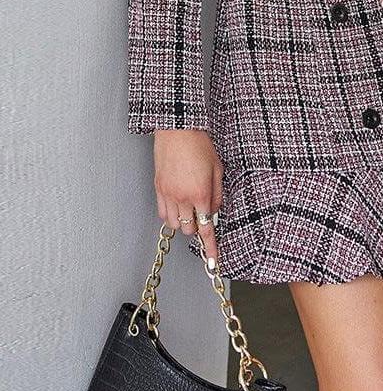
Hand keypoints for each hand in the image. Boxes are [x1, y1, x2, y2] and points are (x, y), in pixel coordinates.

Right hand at [153, 129, 222, 267]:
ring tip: (190, 208)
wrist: (178, 129)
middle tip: (203, 215)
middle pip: (189, 229)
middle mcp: (182, 197)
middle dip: (197, 227)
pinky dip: (171, 215)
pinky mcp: (157, 188)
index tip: (212, 261)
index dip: (210, 247)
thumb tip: (215, 212)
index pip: (206, 228)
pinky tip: (178, 206)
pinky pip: (162, 213)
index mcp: (200, 193)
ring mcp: (167, 194)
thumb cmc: (199, 145)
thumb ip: (217, 194)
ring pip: (174, 225)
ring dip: (184, 222)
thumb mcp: (217, 169)